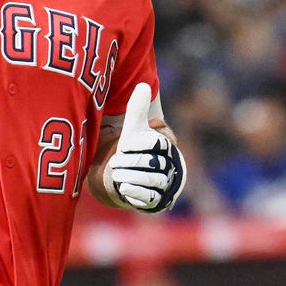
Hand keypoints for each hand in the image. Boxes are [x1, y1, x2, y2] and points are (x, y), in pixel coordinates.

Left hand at [104, 83, 185, 212]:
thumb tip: (143, 85)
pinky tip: (123, 188)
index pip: (154, 143)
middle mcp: (169, 165)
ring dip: (130, 177)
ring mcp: (165, 184)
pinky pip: (149, 198)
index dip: (136, 144)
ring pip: (150, 180)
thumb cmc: (138, 148)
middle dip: (130, 161)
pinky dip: (135, 192)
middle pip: (149, 162)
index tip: (124, 144)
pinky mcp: (157, 201)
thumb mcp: (135, 128)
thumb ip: (137, 109)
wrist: (140, 175)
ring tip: (117, 174)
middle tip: (116, 162)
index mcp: (165, 145)